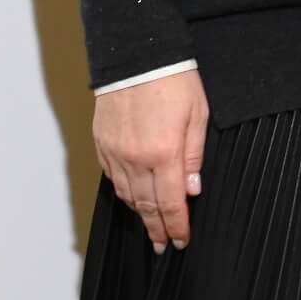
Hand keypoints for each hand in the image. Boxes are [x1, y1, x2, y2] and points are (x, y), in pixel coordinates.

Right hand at [93, 71, 208, 254]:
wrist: (137, 54)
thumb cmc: (173, 78)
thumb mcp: (198, 114)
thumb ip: (195, 155)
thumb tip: (193, 188)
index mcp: (163, 153)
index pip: (170, 203)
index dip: (177, 225)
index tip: (181, 241)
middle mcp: (135, 158)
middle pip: (145, 205)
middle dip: (156, 228)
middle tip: (163, 245)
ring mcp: (115, 152)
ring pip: (126, 194)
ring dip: (140, 213)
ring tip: (151, 226)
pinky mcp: (102, 143)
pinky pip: (113, 177)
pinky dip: (124, 191)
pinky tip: (132, 196)